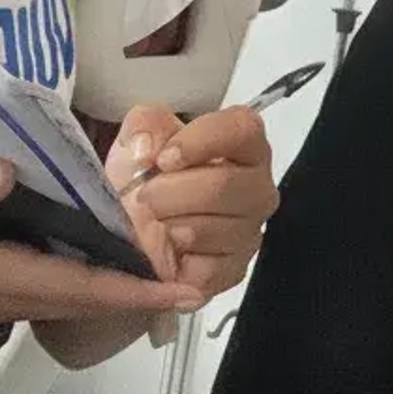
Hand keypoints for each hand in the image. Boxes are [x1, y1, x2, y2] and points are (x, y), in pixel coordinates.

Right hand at [0, 159, 203, 324]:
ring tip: (168, 260)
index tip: (184, 293)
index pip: (79, 290)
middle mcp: (2, 293)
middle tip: (197, 276)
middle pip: (86, 296)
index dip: (134, 291)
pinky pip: (49, 278)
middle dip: (140, 291)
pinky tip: (105, 245)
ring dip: (116, 281)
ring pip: (70, 290)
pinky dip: (85, 270)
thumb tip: (4, 174)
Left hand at [112, 104, 278, 303]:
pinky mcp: (235, 269)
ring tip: (155, 221)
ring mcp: (251, 231)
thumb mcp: (139, 140)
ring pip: (208, 227)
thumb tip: (146, 146)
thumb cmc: (146, 180)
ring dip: (167, 225)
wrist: (133, 231)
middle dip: (169, 192)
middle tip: (144, 196)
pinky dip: (174, 257)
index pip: (243, 130)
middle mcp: (259, 187)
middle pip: (223, 185)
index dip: (201, 141)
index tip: (163, 158)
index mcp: (245, 146)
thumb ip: (144, 124)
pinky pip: (205, 266)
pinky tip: (167, 247)